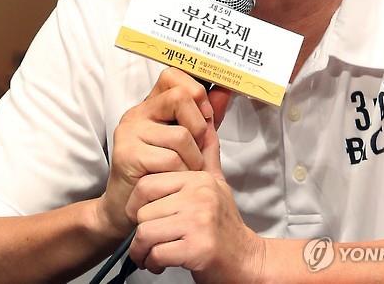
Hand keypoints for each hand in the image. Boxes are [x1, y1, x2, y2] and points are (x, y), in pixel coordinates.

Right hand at [95, 68, 225, 238]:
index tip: (205, 115)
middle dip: (199, 126)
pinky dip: (182, 173)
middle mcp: (137, 113)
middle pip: (179, 98)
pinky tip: (175, 182)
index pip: (172, 75)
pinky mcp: (127, 155)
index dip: (195, 91)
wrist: (132, 208)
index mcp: (152, 105)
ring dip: (194, 159)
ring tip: (186, 171)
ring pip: (180, 135)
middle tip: (197, 148)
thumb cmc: (165, 172)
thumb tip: (226, 89)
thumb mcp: (191, 140)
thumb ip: (206, 116)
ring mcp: (129, 132)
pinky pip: (170, 159)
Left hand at [126, 122, 264, 283]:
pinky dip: (152, 263)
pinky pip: (156, 254)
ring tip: (152, 254)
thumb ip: (207, 154)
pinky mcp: (198, 249)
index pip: (148, 184)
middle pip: (143, 211)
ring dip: (143, 251)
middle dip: (140, 232)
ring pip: (146, 233)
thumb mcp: (217, 183)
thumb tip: (207, 119)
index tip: (143, 217)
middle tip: (147, 242)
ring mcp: (199, 222)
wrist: (246, 260)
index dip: (137, 204)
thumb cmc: (225, 225)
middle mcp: (199, 196)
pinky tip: (161, 264)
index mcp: (198, 178)